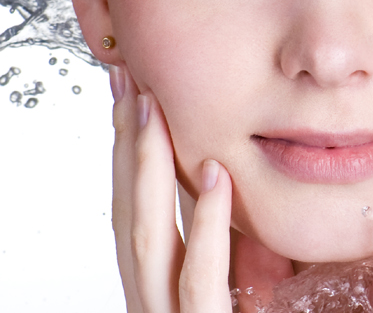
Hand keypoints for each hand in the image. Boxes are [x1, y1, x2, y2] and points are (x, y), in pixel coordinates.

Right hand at [111, 67, 291, 312]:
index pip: (134, 213)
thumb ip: (234, 248)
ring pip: (149, 241)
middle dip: (126, 146)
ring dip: (150, 170)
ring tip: (154, 111)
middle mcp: (154, 304)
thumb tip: (227, 184)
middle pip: (129, 216)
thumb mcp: (247, 289)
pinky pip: (201, 283)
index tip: (130, 94)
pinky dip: (206, 227)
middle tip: (129, 82)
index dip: (127, 153)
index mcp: (159, 290)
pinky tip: (214, 178)